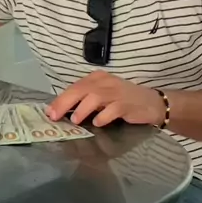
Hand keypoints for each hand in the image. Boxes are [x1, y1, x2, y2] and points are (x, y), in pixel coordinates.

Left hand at [46, 71, 165, 127]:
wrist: (152, 103)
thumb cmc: (123, 101)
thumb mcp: (102, 97)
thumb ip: (85, 101)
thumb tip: (62, 112)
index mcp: (97, 78)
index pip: (74, 87)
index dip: (60, 99)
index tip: (49, 112)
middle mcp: (106, 82)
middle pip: (81, 89)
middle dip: (65, 103)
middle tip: (54, 116)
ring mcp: (117, 92)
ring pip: (95, 96)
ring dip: (83, 108)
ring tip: (75, 120)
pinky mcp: (128, 103)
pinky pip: (113, 109)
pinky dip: (104, 116)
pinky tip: (98, 123)